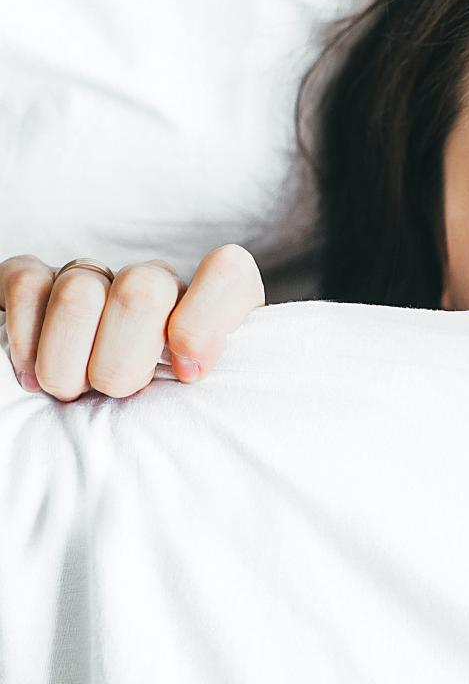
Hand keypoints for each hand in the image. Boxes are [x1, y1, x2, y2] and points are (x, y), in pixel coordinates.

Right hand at [1, 245, 264, 400]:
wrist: (93, 407)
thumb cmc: (162, 411)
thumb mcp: (203, 404)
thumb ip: (213, 385)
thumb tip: (191, 371)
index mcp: (210, 307)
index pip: (228, 273)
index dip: (204, 321)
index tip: (187, 373)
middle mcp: (156, 283)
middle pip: (143, 291)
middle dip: (122, 362)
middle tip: (117, 392)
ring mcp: (96, 277)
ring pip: (80, 293)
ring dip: (68, 363)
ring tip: (73, 391)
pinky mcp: (38, 280)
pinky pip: (27, 287)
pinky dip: (26, 341)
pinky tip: (32, 375)